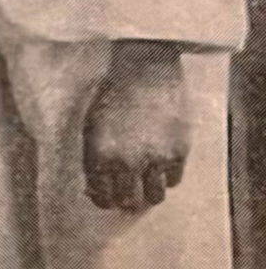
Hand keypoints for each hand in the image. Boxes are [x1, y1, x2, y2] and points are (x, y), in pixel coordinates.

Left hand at [83, 40, 189, 211]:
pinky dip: (166, 176)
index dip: (103, 198)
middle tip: (126, 190)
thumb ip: (92, 155)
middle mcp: (127, 160)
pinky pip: (173, 180)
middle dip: (125, 198)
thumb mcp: (90, 123)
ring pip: (154, 197)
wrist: (143, 66)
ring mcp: (155, 157)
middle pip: (128, 202)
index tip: (105, 193)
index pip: (101, 197)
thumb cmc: (111, 91)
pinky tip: (159, 163)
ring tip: (144, 180)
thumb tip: (93, 185)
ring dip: (148, 191)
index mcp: (99, 153)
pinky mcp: (179, 151)